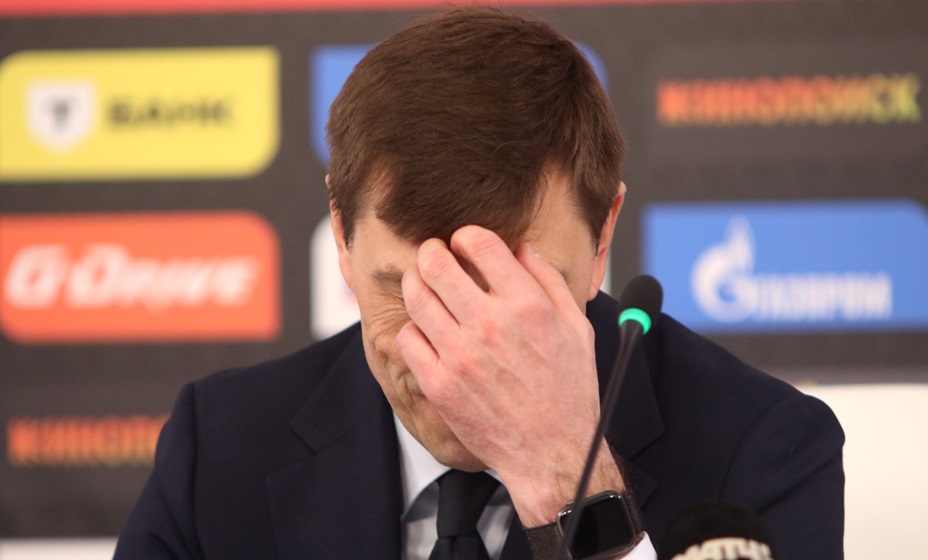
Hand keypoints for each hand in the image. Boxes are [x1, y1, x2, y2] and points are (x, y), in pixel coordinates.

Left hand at [396, 225, 623, 524]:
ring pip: (416, 296)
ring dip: (416, 283)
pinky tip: (427, 330)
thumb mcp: (576, 328)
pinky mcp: (439, 383)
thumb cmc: (568, 392)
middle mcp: (491, 326)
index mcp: (527, 306)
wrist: (552, 453)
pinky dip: (414, 328)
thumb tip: (520, 248)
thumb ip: (548, 281)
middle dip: (431, 252)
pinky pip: (407, 338)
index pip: (479, 243)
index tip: (464, 243)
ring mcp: (460, 355)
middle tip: (433, 255)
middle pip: (436, 263)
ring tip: (423, 285)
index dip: (466, 236)